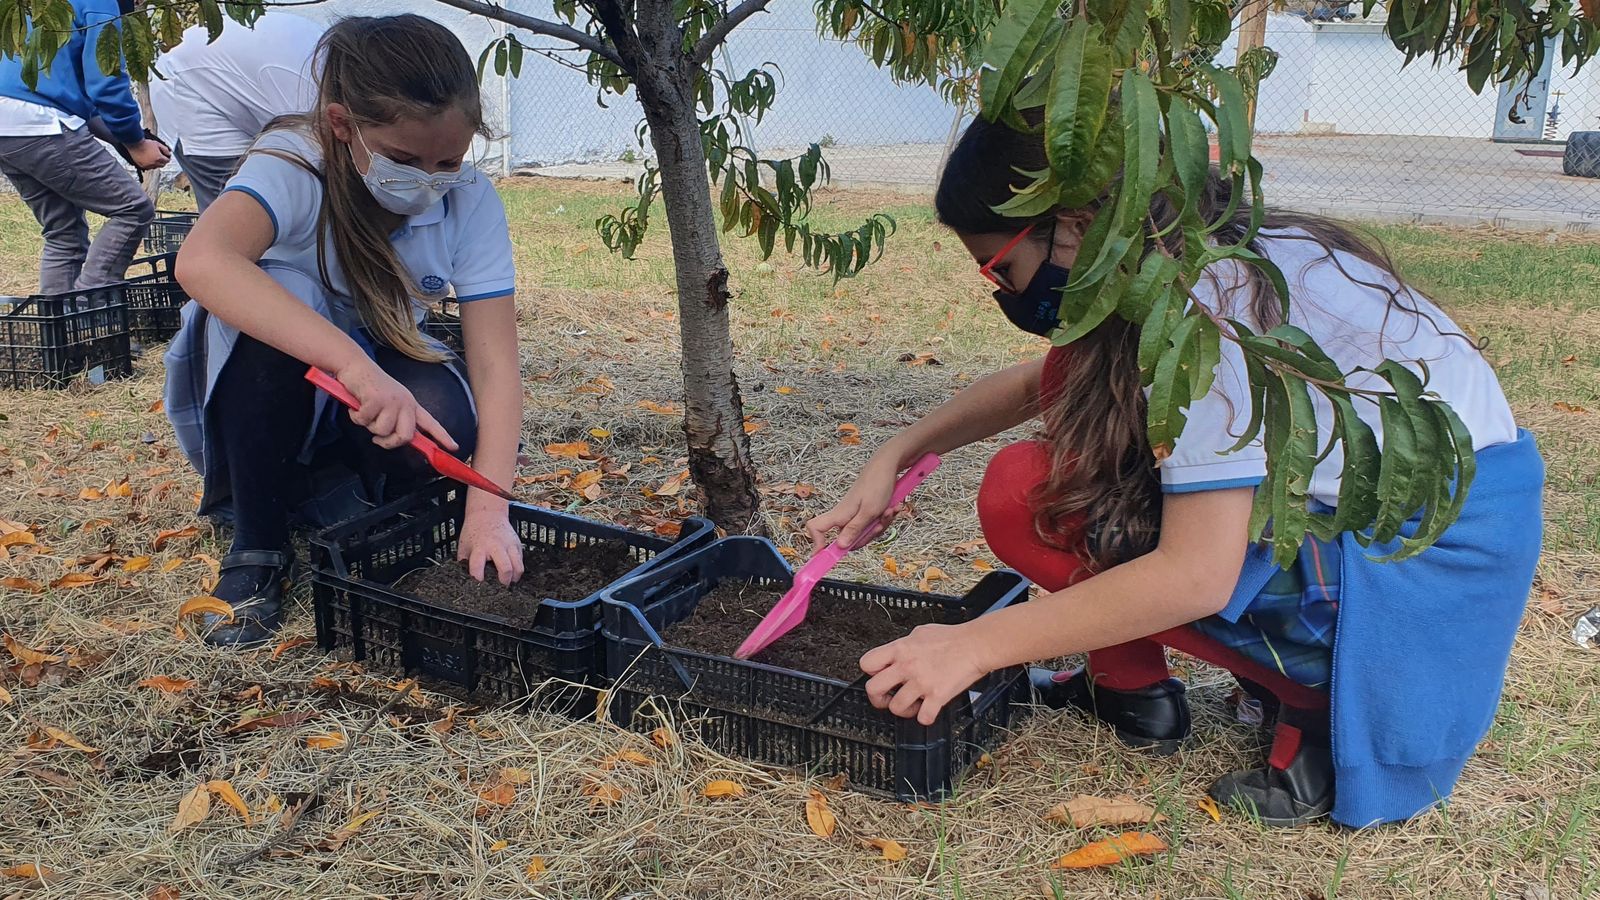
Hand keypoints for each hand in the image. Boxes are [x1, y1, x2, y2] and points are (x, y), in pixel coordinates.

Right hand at [127, 139, 170, 169]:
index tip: (166, 156)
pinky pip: (148, 167)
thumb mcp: (158, 144)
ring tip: (153, 157)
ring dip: (156, 163)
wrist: (134, 144)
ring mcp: (148, 165)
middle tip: (161, 157)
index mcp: (159, 158)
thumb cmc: (145, 143)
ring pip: (155, 167)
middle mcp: (154, 163)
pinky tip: (148, 160)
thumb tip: (169, 153)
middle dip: (163, 161)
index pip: (167, 161)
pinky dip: (150, 165)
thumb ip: (165, 149)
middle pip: (162, 165)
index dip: (167, 157)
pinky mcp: (142, 166)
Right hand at [333, 357, 457, 451]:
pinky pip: (365, 422)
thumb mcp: (390, 403)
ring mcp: (392, 401)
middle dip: (389, 442)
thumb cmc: (371, 387)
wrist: (356, 366)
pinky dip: (356, 417)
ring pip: (383, 431)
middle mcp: (405, 403)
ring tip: (365, 411)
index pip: (430, 423)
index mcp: (411, 405)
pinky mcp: (376, 400)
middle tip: (377, 439)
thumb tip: (402, 440)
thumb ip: (398, 420)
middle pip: (405, 436)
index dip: (442, 437)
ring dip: (368, 426)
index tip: (454, 447)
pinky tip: (357, 405)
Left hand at [458, 506, 522, 584]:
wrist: (487, 513)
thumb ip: (464, 562)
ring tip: (508, 581)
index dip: (478, 579)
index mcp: (479, 547)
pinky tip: (512, 572)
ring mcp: (509, 545)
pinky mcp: (517, 544)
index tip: (479, 586)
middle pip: (505, 568)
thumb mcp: (464, 546)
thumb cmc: (473, 531)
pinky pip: (521, 561)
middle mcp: (496, 546)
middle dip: (503, 581)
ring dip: (514, 577)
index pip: (478, 567)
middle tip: (500, 586)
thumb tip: (463, 579)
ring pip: (518, 566)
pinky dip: (517, 568)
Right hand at [805, 454, 901, 548]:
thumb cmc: (877, 484)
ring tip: (888, 511)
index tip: (823, 557)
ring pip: (864, 533)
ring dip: (880, 525)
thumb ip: (854, 530)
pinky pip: (873, 525)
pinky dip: (884, 519)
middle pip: (849, 540)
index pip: (816, 528)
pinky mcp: (865, 513)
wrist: (888, 466)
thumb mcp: (869, 511)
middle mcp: (845, 516)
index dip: (817, 543)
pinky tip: (892, 509)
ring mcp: (855, 515)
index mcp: (840, 514)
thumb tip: (840, 546)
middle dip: (868, 536)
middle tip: (879, 524)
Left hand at [860, 622, 990, 725]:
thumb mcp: (919, 632)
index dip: (870, 672)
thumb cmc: (952, 637)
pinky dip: (925, 717)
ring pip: (896, 707)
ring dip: (903, 710)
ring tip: (912, 705)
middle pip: (873, 688)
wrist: (976, 644)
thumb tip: (897, 652)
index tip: (878, 676)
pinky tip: (928, 710)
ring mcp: (921, 682)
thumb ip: (904, 645)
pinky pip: (923, 717)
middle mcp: (907, 666)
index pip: (867, 663)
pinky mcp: (937, 696)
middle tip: (886, 698)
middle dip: (877, 697)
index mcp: (900, 649)